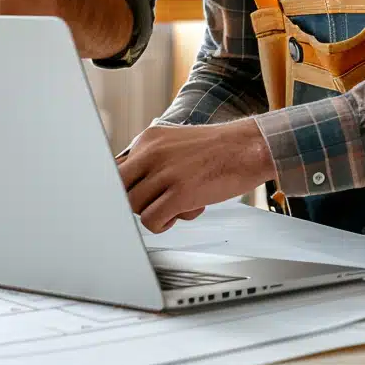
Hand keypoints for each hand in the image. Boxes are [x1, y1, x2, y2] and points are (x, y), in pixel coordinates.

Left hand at [118, 118, 276, 233]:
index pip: (114, 167)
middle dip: (133, 201)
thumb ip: (151, 159)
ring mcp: (165, 172)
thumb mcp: (175, 143)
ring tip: (176, 206)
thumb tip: (129, 184)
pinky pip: (151, 221)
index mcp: (149, 139)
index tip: (128, 197)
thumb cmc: (217, 149)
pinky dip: (162, 225)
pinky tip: (181, 214)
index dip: (121, 187)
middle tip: (155, 202)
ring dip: (153, 213)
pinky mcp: (180, 193)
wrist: (249, 147)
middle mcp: (152, 152)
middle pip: (118, 188)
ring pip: (133, 207)